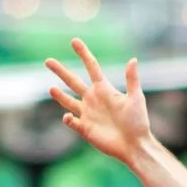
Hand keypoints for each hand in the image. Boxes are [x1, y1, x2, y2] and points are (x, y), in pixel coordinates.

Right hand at [47, 38, 151, 168]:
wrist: (135, 146)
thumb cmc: (138, 122)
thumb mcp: (136, 99)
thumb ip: (132, 80)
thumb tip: (133, 60)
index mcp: (104, 90)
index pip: (91, 67)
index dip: (83, 54)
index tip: (74, 41)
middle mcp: (93, 100)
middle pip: (73, 81)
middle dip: (61, 71)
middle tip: (48, 61)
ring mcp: (88, 114)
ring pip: (69, 101)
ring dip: (59, 95)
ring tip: (50, 88)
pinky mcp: (85, 129)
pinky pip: (72, 122)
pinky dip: (68, 119)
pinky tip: (68, 116)